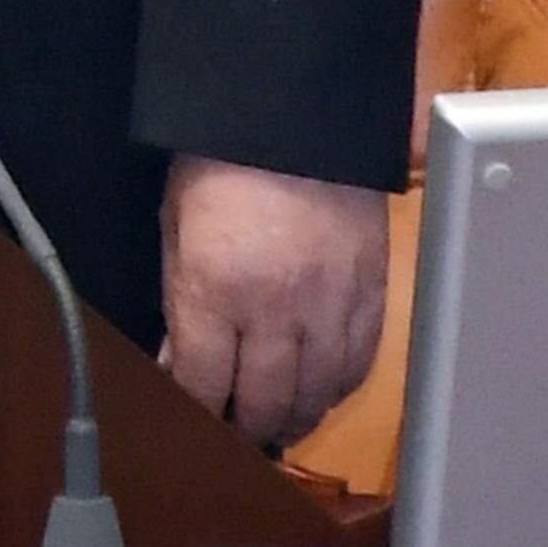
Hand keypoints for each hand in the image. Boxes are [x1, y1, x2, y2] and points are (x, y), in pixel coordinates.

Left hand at [155, 155, 386, 444]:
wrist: (298, 113)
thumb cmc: (220, 162)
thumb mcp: (175, 227)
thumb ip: (177, 303)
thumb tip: (177, 364)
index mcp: (214, 291)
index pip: (204, 385)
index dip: (198, 412)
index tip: (194, 421)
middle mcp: (275, 310)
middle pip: (265, 403)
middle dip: (246, 427)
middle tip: (238, 433)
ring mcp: (331, 304)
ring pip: (318, 394)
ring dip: (295, 416)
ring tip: (279, 420)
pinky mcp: (372, 292)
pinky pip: (360, 363)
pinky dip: (338, 386)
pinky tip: (321, 388)